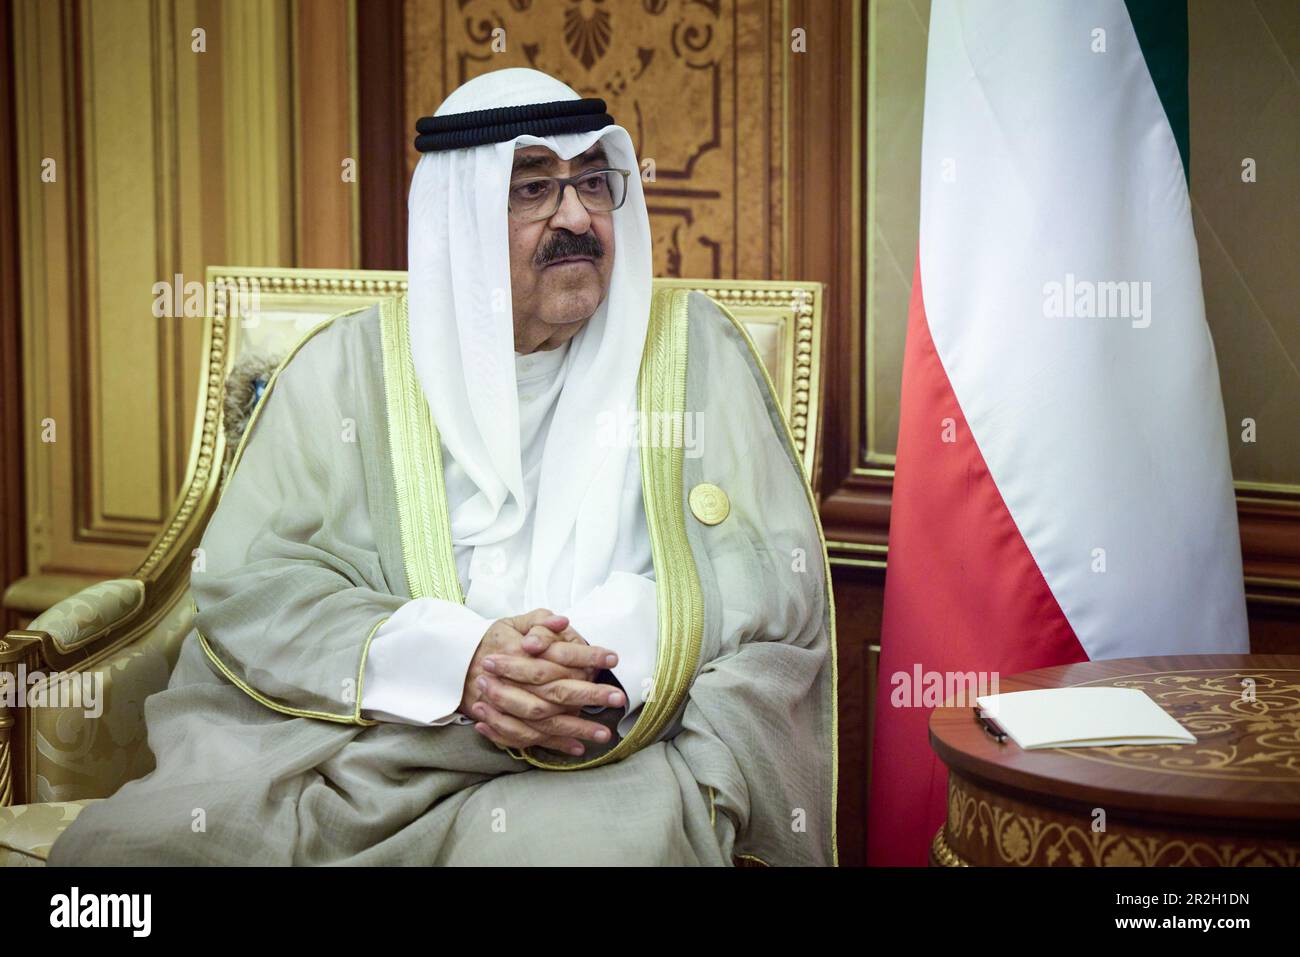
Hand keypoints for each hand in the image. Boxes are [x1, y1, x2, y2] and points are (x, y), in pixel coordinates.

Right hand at [461, 609, 622, 755]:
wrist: (459, 669)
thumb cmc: (494, 644)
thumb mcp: (513, 623)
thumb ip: (539, 621)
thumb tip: (562, 621)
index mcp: (515, 651)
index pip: (557, 655)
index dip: (586, 657)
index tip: (613, 658)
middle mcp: (510, 680)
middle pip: (554, 691)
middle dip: (588, 696)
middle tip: (618, 698)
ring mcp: (505, 706)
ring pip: (544, 720)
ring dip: (575, 728)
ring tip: (604, 734)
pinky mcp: (503, 723)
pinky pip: (530, 739)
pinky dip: (554, 744)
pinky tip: (578, 748)